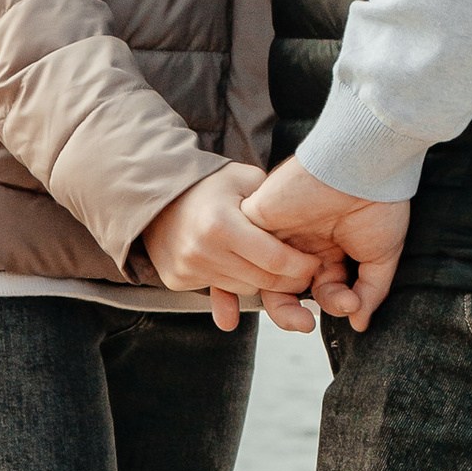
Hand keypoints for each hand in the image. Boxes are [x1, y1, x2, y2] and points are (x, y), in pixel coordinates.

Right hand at [142, 164, 322, 333]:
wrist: (156, 195)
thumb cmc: (208, 185)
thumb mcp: (244, 179)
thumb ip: (273, 200)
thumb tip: (304, 224)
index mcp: (221, 223)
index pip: (274, 259)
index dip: (301, 266)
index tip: (315, 263)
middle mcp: (201, 251)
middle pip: (262, 282)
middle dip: (290, 281)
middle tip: (304, 272)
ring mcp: (187, 269)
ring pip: (245, 291)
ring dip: (264, 282)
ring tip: (272, 264)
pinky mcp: (177, 281)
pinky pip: (221, 290)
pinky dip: (237, 282)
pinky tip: (241, 265)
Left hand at [240, 159, 409, 330]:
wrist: (364, 166)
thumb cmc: (379, 205)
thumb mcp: (381, 256)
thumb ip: (370, 291)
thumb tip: (359, 324)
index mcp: (328, 251)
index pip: (316, 291)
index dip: (331, 305)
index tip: (349, 304)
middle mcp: (300, 243)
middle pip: (282, 290)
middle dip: (290, 314)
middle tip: (305, 325)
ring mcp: (278, 231)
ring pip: (259, 276)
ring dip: (276, 299)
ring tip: (301, 297)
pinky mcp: (258, 217)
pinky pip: (244, 250)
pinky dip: (261, 266)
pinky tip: (287, 267)